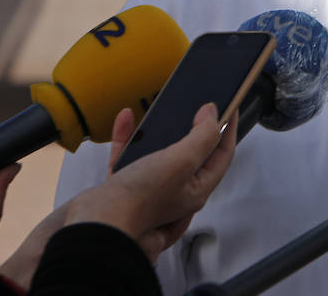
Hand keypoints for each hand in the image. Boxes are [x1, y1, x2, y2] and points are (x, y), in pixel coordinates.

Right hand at [66, 102, 235, 258]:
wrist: (97, 221)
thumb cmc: (141, 198)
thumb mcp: (181, 161)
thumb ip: (202, 137)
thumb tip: (212, 114)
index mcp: (196, 189)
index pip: (222, 155)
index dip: (227, 129)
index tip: (229, 106)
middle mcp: (176, 189)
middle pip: (193, 153)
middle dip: (196, 128)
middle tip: (198, 104)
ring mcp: (150, 187)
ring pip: (159, 151)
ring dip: (159, 129)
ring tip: (162, 108)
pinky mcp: (124, 183)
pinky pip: (129, 153)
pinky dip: (128, 135)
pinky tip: (126, 118)